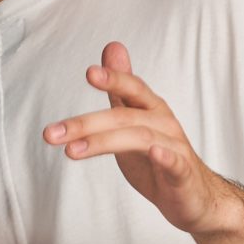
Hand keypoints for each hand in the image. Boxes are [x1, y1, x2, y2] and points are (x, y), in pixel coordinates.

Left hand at [44, 42, 240, 234]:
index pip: (132, 88)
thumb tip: (111, 47)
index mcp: (150, 109)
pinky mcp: (183, 174)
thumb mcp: (133, 119)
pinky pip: (175, 163)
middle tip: (50, 134)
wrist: (193, 196)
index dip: (114, 79)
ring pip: (140, 139)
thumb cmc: (158, 156)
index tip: (90, 72)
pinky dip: (165, 157)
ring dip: (103, 142)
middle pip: (124, 117)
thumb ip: (120, 89)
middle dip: (85, 124)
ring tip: (71, 151)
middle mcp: (163, 123)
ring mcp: (175, 148)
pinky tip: (154, 153)